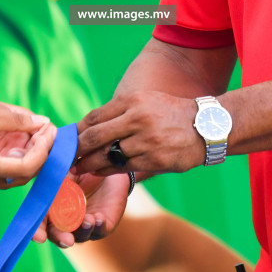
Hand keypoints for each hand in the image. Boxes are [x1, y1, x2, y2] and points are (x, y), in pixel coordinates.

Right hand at [0, 96, 54, 190]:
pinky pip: (4, 169)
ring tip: (35, 128)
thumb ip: (15, 119)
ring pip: (16, 173)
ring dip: (29, 152)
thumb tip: (42, 122)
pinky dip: (15, 154)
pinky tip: (20, 134)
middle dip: (40, 151)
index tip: (49, 129)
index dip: (43, 150)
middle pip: (24, 174)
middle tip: (46, 128)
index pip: (26, 168)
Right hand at [33, 171, 129, 247]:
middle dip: (60, 238)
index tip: (39, 237)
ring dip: (82, 230)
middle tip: (67, 240)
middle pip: (58, 235)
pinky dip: (98, 226)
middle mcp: (65, 219)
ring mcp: (83, 224)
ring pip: (79, 236)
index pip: (40, 222)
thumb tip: (40, 172)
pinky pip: (99, 230)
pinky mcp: (102, 224)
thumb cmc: (81, 165)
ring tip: (88, 221)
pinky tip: (99, 218)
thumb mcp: (65, 167)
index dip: (37, 231)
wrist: (107, 164)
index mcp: (51, 206)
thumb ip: (52, 174)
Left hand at [73, 91, 204, 176]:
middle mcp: (137, 119)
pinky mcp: (153, 160)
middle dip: (76, 150)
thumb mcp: (144, 101)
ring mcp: (145, 141)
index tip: (67, 140)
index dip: (77, 131)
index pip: (94, 117)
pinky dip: (106, 170)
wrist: (205, 127)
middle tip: (65, 157)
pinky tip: (97, 170)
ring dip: (89, 163)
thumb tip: (88, 126)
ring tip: (79, 167)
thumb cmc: (169, 113)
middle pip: (94, 137)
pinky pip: (122, 167)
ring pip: (106, 155)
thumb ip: (119, 112)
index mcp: (132, 101)